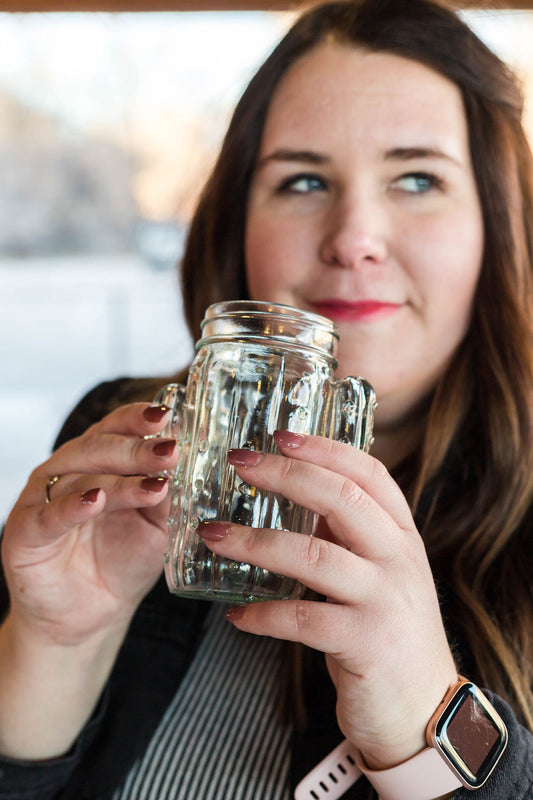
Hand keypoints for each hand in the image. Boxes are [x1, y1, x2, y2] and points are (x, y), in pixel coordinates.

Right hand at [2, 403, 178, 645]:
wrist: (89, 617)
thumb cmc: (121, 562)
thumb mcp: (157, 526)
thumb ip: (168, 495)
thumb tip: (193, 465)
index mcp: (98, 460)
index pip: (118, 428)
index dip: (141, 419)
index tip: (170, 415)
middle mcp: (67, 470)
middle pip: (101, 448)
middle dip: (139, 449)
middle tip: (171, 451)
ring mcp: (43, 499)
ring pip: (81, 480)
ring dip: (120, 482)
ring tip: (154, 486)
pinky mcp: (25, 532)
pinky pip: (50, 516)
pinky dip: (73, 507)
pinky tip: (95, 502)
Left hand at [198, 431, 456, 769]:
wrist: (424, 709)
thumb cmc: (389, 631)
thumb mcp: (380, 572)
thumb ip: (347, 535)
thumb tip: (292, 493)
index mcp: (401, 535)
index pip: (369, 474)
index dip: (325, 449)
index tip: (281, 434)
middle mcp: (398, 559)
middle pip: (342, 499)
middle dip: (286, 475)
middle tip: (240, 463)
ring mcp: (384, 600)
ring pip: (314, 556)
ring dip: (255, 543)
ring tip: (213, 536)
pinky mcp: (365, 643)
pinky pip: (302, 619)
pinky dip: (263, 614)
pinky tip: (236, 615)